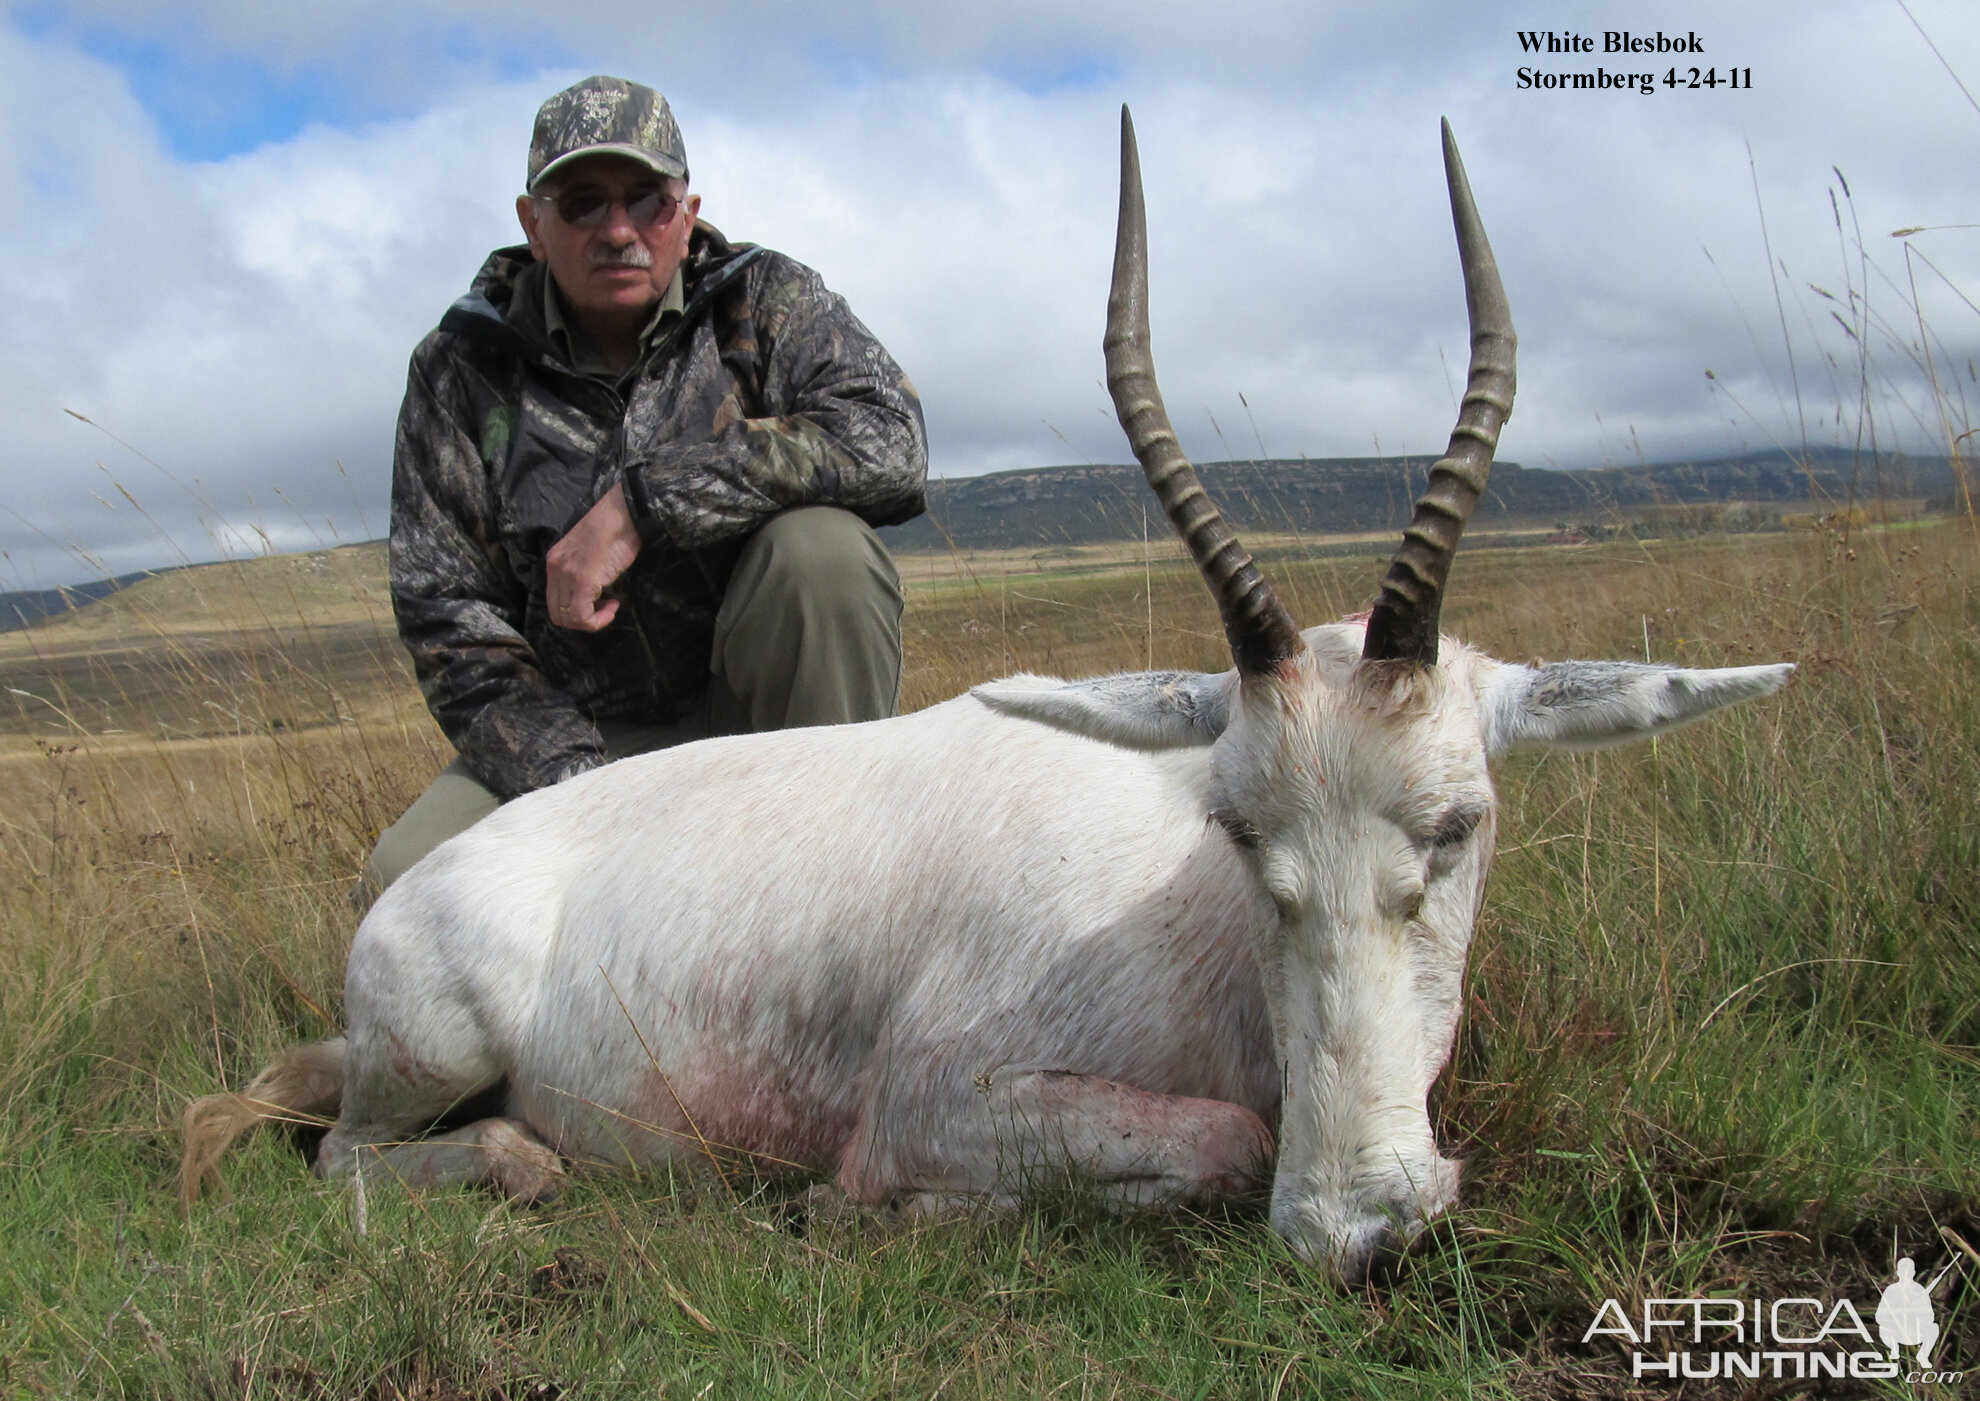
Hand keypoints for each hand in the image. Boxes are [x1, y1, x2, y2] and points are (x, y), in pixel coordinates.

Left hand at [545, 484, 640, 630]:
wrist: (622, 513)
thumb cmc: (612, 529)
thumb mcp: (587, 552)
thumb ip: (581, 571)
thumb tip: (592, 592)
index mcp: (554, 562)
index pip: (554, 600)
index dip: (575, 609)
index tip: (598, 600)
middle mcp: (555, 570)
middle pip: (557, 614)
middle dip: (582, 619)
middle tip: (604, 607)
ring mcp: (567, 576)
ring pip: (568, 619)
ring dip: (592, 620)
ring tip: (610, 606)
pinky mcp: (583, 581)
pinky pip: (582, 616)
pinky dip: (599, 620)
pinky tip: (614, 605)